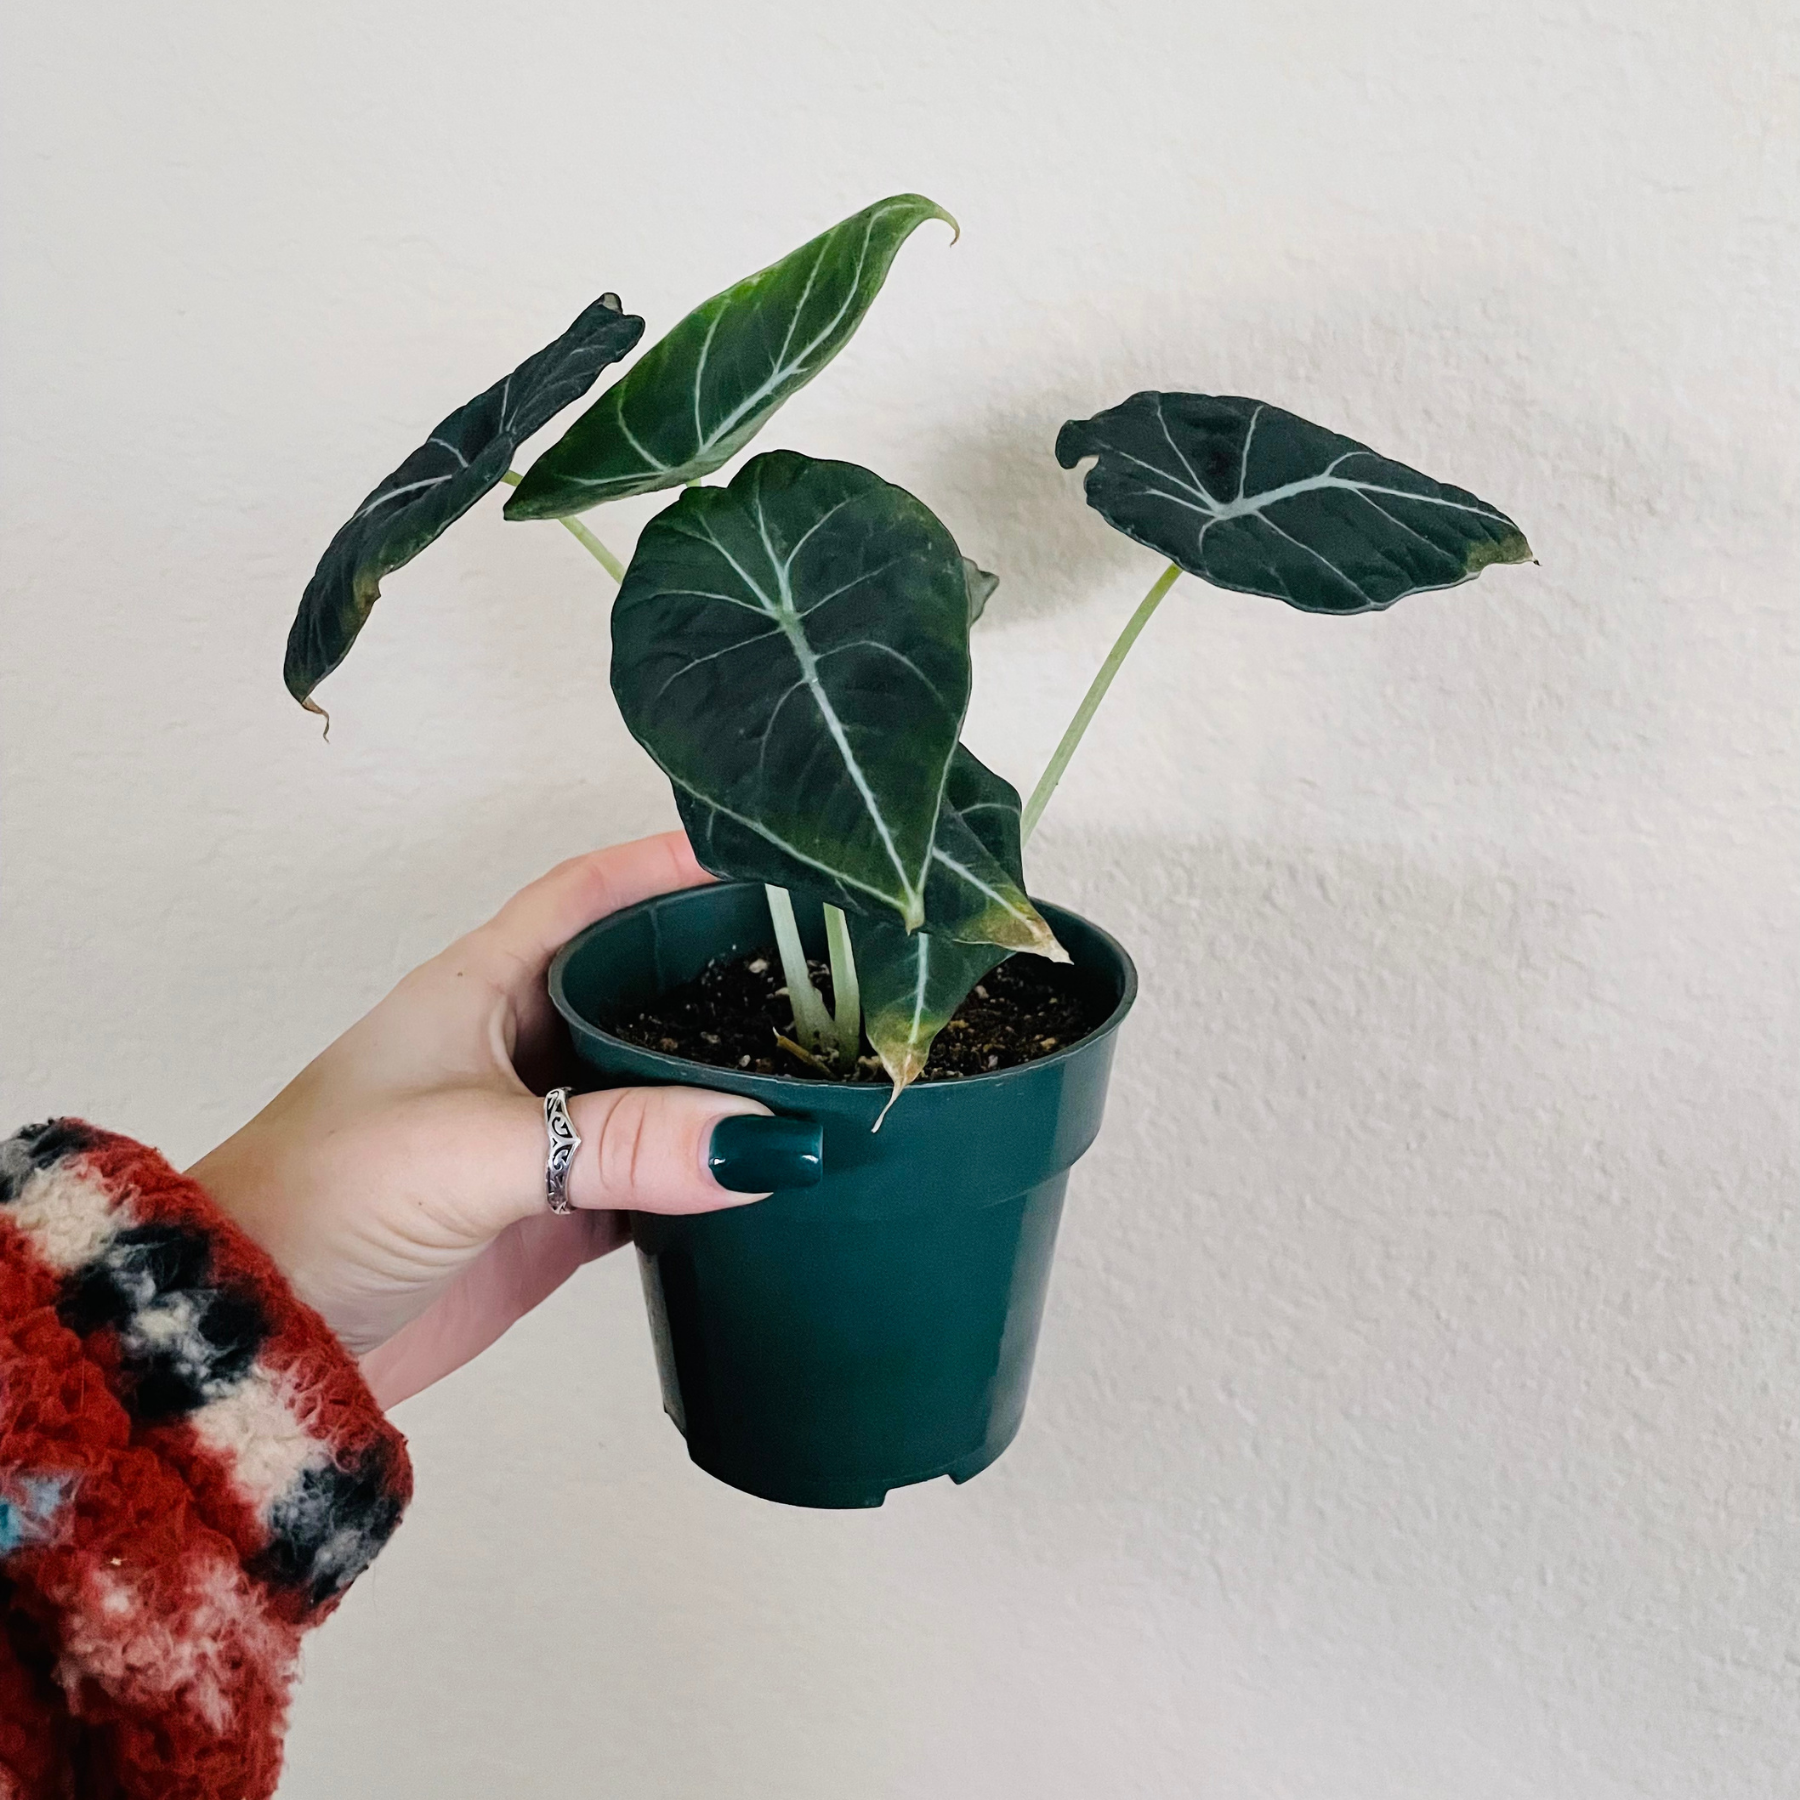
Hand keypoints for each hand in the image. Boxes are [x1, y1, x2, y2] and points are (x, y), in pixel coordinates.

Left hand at [188, 833, 806, 1408]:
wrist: (267, 1337)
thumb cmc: (331, 1199)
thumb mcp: (475, 1149)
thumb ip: (621, 1141)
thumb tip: (768, 1143)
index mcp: (482, 986)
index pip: (587, 895)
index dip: (663, 866)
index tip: (759, 857)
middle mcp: (521, 1043)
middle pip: (641, 985)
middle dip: (724, 971)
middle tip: (828, 971)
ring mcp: (545, 1130)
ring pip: (659, 1084)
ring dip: (727, 1081)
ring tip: (827, 1063)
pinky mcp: (561, 1212)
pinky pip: (658, 1175)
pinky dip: (712, 1173)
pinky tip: (774, 1170)